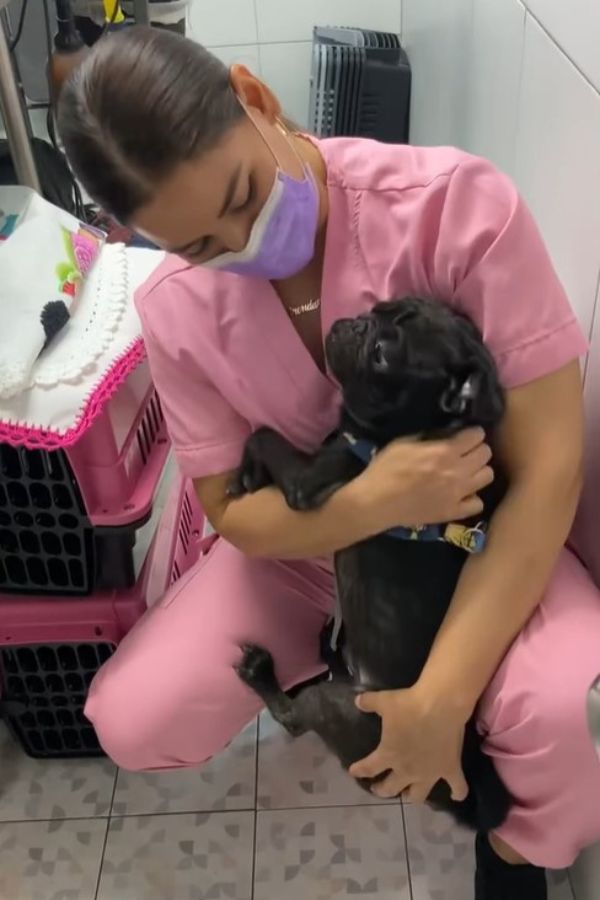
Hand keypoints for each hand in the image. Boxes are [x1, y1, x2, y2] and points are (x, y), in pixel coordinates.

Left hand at [349, 685, 468, 802]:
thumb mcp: (384, 701)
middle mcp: (407, 770)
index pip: (369, 768)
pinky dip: (458, 793)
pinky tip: (456, 796)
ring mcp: (430, 773)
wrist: (439, 704)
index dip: (360, 771)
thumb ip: (369, 702)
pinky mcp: (450, 769)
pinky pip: (458, 787)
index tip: (354, 773)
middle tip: (379, 788)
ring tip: (409, 795)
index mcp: (389, 755)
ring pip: (419, 795)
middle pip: (391, 788)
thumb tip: (357, 701)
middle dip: (383, 790)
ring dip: (412, 796)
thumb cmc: (409, 704)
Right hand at [355, 428, 492, 532]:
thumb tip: (445, 435)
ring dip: (478, 471)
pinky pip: (478, 503)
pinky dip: (472, 497)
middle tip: (465, 452)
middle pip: (486, 454)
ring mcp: (457, 494)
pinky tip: (461, 493)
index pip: (476, 436)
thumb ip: (429, 438)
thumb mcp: (403, 443)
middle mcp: (457, 472)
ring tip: (465, 471)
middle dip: (477, 449)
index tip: (465, 435)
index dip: (472, 433)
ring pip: (487, 476)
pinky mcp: (453, 512)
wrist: (375, 503)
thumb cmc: (385, 470)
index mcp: (444, 452)